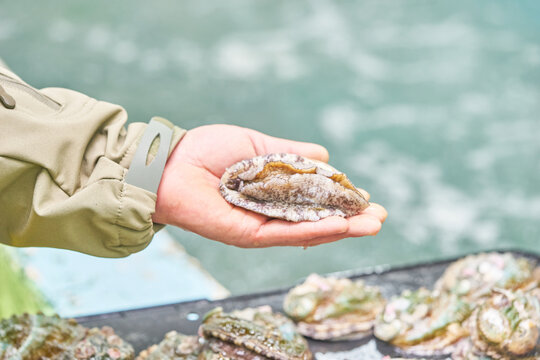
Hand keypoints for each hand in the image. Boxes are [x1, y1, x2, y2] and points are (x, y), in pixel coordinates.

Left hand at [153, 124, 386, 247]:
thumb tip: (325, 155)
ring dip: (342, 228)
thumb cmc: (208, 150)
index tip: (366, 197)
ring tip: (372, 224)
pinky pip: (287, 234)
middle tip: (380, 217)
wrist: (171, 163)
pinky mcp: (249, 234)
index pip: (315, 199)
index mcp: (273, 191)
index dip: (342, 199)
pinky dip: (315, 231)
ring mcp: (261, 225)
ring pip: (308, 231)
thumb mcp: (258, 145)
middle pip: (318, 220)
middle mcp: (271, 212)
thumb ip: (291, 153)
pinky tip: (342, 224)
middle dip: (350, 219)